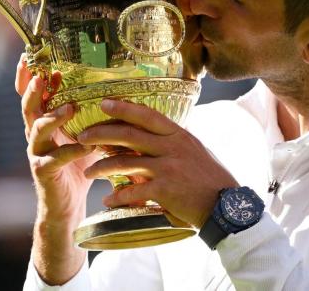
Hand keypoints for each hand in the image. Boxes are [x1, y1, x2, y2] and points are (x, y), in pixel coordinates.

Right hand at [15, 56, 97, 220]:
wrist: (67, 204)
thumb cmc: (79, 163)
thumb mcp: (87, 132)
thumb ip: (94, 114)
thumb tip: (120, 90)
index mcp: (45, 121)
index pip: (34, 95)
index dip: (32, 78)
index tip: (36, 59)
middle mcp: (36, 134)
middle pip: (28, 106)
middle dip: (33, 89)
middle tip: (43, 76)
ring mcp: (37, 153)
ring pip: (37, 129)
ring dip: (53, 116)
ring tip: (70, 107)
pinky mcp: (43, 171)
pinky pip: (55, 158)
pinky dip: (71, 150)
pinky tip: (86, 145)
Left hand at [78, 99, 238, 227]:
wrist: (226, 205)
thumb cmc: (210, 179)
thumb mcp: (193, 151)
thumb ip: (172, 143)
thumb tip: (151, 138)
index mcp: (179, 135)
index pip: (147, 115)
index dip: (124, 108)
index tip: (104, 103)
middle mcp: (172, 147)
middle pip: (129, 134)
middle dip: (102, 133)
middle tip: (83, 136)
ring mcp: (168, 168)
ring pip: (126, 162)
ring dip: (102, 168)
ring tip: (89, 172)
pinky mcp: (164, 190)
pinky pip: (133, 191)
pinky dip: (117, 196)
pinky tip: (108, 200)